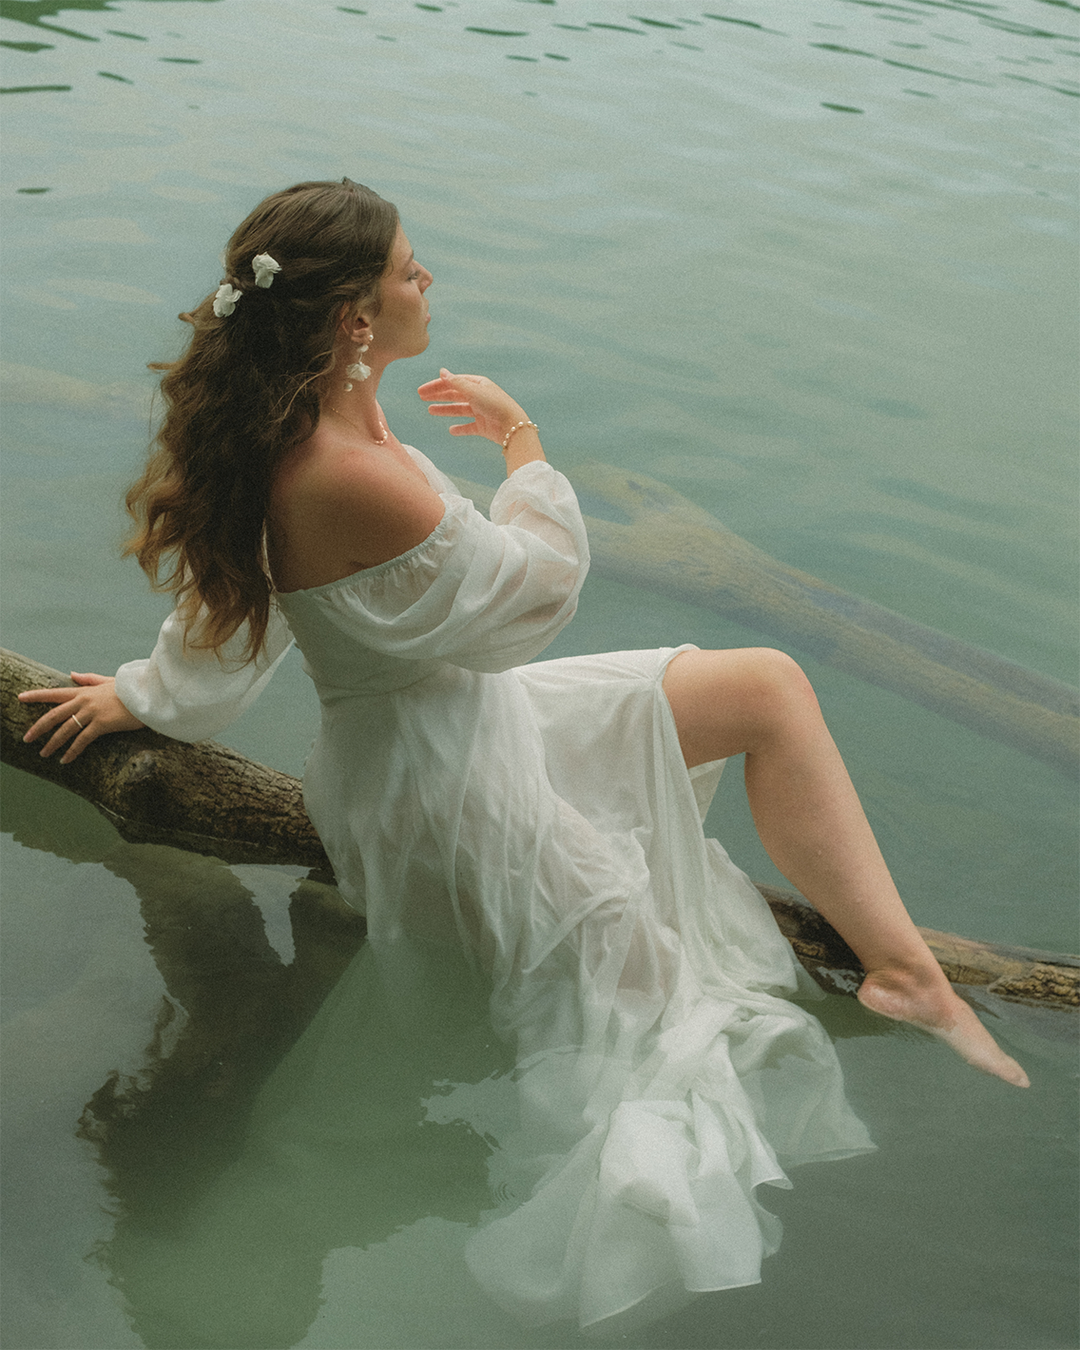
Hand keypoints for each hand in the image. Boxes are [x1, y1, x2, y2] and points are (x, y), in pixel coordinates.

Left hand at [18, 672, 144, 763]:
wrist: (147, 694)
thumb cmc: (130, 689)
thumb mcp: (108, 681)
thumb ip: (89, 679)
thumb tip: (73, 674)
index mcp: (84, 691)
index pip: (54, 693)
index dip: (36, 695)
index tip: (20, 697)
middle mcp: (84, 701)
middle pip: (54, 715)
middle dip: (38, 727)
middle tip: (26, 738)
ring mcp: (92, 712)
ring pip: (65, 730)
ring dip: (53, 743)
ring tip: (44, 753)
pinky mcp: (102, 724)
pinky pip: (82, 740)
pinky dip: (72, 751)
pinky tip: (65, 760)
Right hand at [417, 368, 529, 446]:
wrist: (512, 426)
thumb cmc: (494, 405)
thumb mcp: (473, 391)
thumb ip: (456, 383)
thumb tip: (442, 371)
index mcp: (478, 384)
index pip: (454, 382)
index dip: (437, 385)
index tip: (421, 391)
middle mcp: (479, 396)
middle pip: (455, 394)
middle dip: (438, 395)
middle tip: (421, 397)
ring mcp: (481, 412)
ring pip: (459, 410)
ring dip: (445, 410)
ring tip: (430, 411)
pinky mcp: (483, 426)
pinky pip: (469, 427)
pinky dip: (460, 428)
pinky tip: (451, 430)